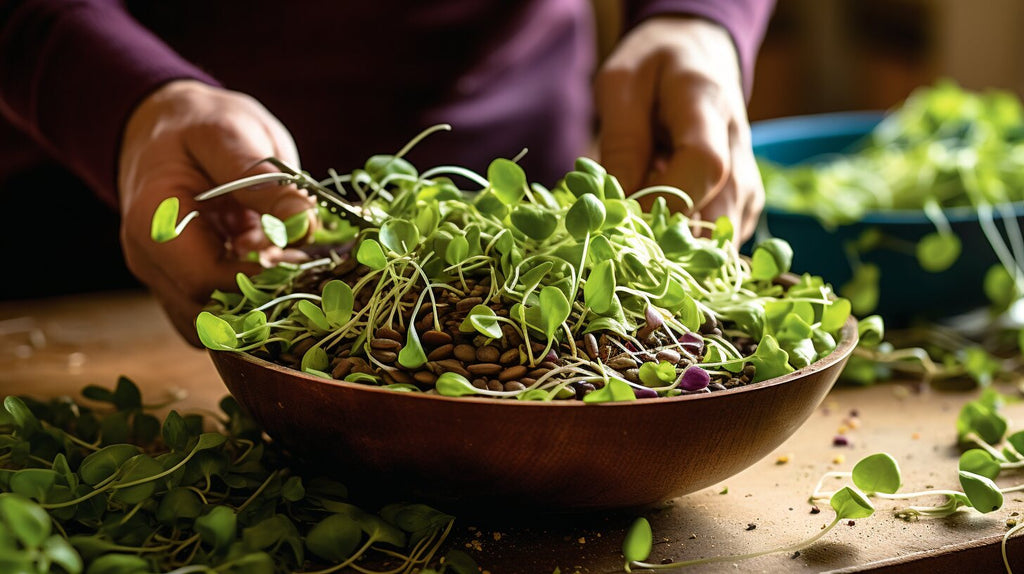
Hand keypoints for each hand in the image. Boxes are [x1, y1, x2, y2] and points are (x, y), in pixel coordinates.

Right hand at [119, 80, 314, 345]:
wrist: (168, 128)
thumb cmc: (198, 126)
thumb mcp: (230, 133)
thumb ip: (262, 178)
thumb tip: (302, 221)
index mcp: (153, 224)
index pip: (204, 281)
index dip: (259, 278)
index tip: (302, 258)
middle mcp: (151, 263)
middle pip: (210, 315)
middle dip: (265, 300)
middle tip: (309, 268)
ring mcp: (167, 282)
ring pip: (217, 328)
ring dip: (263, 307)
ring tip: (295, 268)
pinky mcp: (189, 289)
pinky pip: (223, 318)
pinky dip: (257, 305)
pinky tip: (281, 272)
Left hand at [596, 16, 763, 240]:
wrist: (698, 55)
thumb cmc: (652, 67)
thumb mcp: (621, 86)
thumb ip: (621, 143)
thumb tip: (617, 207)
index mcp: (708, 107)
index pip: (705, 166)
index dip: (663, 200)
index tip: (624, 214)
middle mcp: (740, 149)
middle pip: (718, 215)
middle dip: (667, 238)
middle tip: (626, 230)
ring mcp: (747, 179)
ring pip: (719, 238)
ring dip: (676, 245)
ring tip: (643, 218)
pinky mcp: (744, 203)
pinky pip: (717, 242)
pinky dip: (687, 246)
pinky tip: (663, 220)